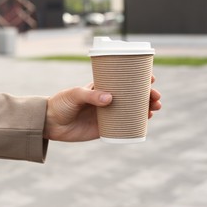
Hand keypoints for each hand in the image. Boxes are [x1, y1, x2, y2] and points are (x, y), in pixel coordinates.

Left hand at [44, 77, 161, 141]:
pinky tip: (145, 122)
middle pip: (132, 95)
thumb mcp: (75, 95)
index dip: (139, 79)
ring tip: (155, 108)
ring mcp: (108, 114)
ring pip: (131, 110)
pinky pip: (124, 126)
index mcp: (102, 87)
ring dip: (145, 108)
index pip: (123, 80)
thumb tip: (110, 99)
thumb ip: (91, 96)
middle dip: (147, 95)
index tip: (151, 78)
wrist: (49, 123)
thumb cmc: (61, 103)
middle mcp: (108, 99)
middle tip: (156, 96)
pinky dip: (136, 124)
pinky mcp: (104, 128)